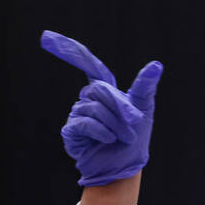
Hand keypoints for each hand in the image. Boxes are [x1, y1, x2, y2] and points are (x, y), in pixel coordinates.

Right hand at [41, 30, 162, 186]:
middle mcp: (88, 100)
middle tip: (133, 123)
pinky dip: (101, 132)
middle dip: (120, 108)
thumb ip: (145, 87)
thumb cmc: (135, 139)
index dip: (72, 52)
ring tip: (122, 137)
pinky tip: (108, 139)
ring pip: (94, 108)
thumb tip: (156, 65)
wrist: (126, 166)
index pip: (89, 66)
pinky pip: (85, 123)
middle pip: (100, 90)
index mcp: (104, 91)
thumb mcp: (144, 110)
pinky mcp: (71, 132)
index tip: (48, 38)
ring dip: (115, 124)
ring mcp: (77, 115)